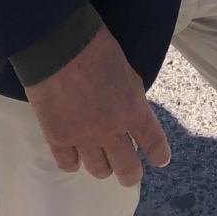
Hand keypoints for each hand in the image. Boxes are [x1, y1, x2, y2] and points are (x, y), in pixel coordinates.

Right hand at [25, 24, 169, 186]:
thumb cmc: (95, 46)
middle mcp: (111, 129)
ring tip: (100, 158)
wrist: (58, 42)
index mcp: (133, 109)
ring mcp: (83, 137)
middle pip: (127, 170)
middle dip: (130, 173)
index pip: (153, 144)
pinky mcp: (57, 137)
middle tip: (128, 171)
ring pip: (99, 170)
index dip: (159, 154)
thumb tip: (132, 115)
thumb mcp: (126, 70)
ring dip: (103, 165)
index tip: (159, 159)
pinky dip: (74, 161)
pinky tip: (75, 154)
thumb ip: (131, 97)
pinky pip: (68, 164)